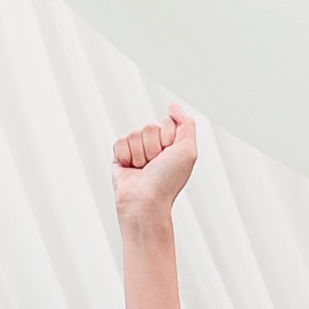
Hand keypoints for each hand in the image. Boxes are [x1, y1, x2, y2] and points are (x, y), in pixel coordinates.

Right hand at [112, 110, 198, 228]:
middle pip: (149, 127)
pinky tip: (130, 169)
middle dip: (152, 147)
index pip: (166, 122)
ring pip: (133, 134)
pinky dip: (125, 156)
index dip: (167, 138)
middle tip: (154, 165)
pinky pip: (119, 142)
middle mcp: (154, 146)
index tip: (169, 156)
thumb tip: (173, 107)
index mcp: (171, 144)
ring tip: (143, 170)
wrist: (145, 201)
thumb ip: (186, 124)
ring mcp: (136, 151)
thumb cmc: (168, 180)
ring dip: (139, 154)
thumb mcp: (188, 150)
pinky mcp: (120, 156)